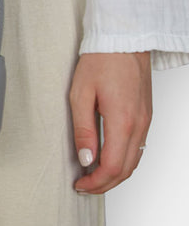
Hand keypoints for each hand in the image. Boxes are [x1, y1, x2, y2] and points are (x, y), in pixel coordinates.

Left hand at [70, 52, 151, 193]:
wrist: (124, 38)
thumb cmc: (100, 60)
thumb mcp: (80, 94)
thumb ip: (83, 129)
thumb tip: (86, 159)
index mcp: (122, 121)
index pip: (113, 167)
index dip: (96, 182)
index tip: (80, 185)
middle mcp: (139, 124)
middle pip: (126, 170)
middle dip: (104, 184)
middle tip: (84, 186)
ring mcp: (146, 120)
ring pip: (135, 161)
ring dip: (115, 174)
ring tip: (92, 176)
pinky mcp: (146, 115)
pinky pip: (138, 147)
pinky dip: (124, 160)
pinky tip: (108, 158)